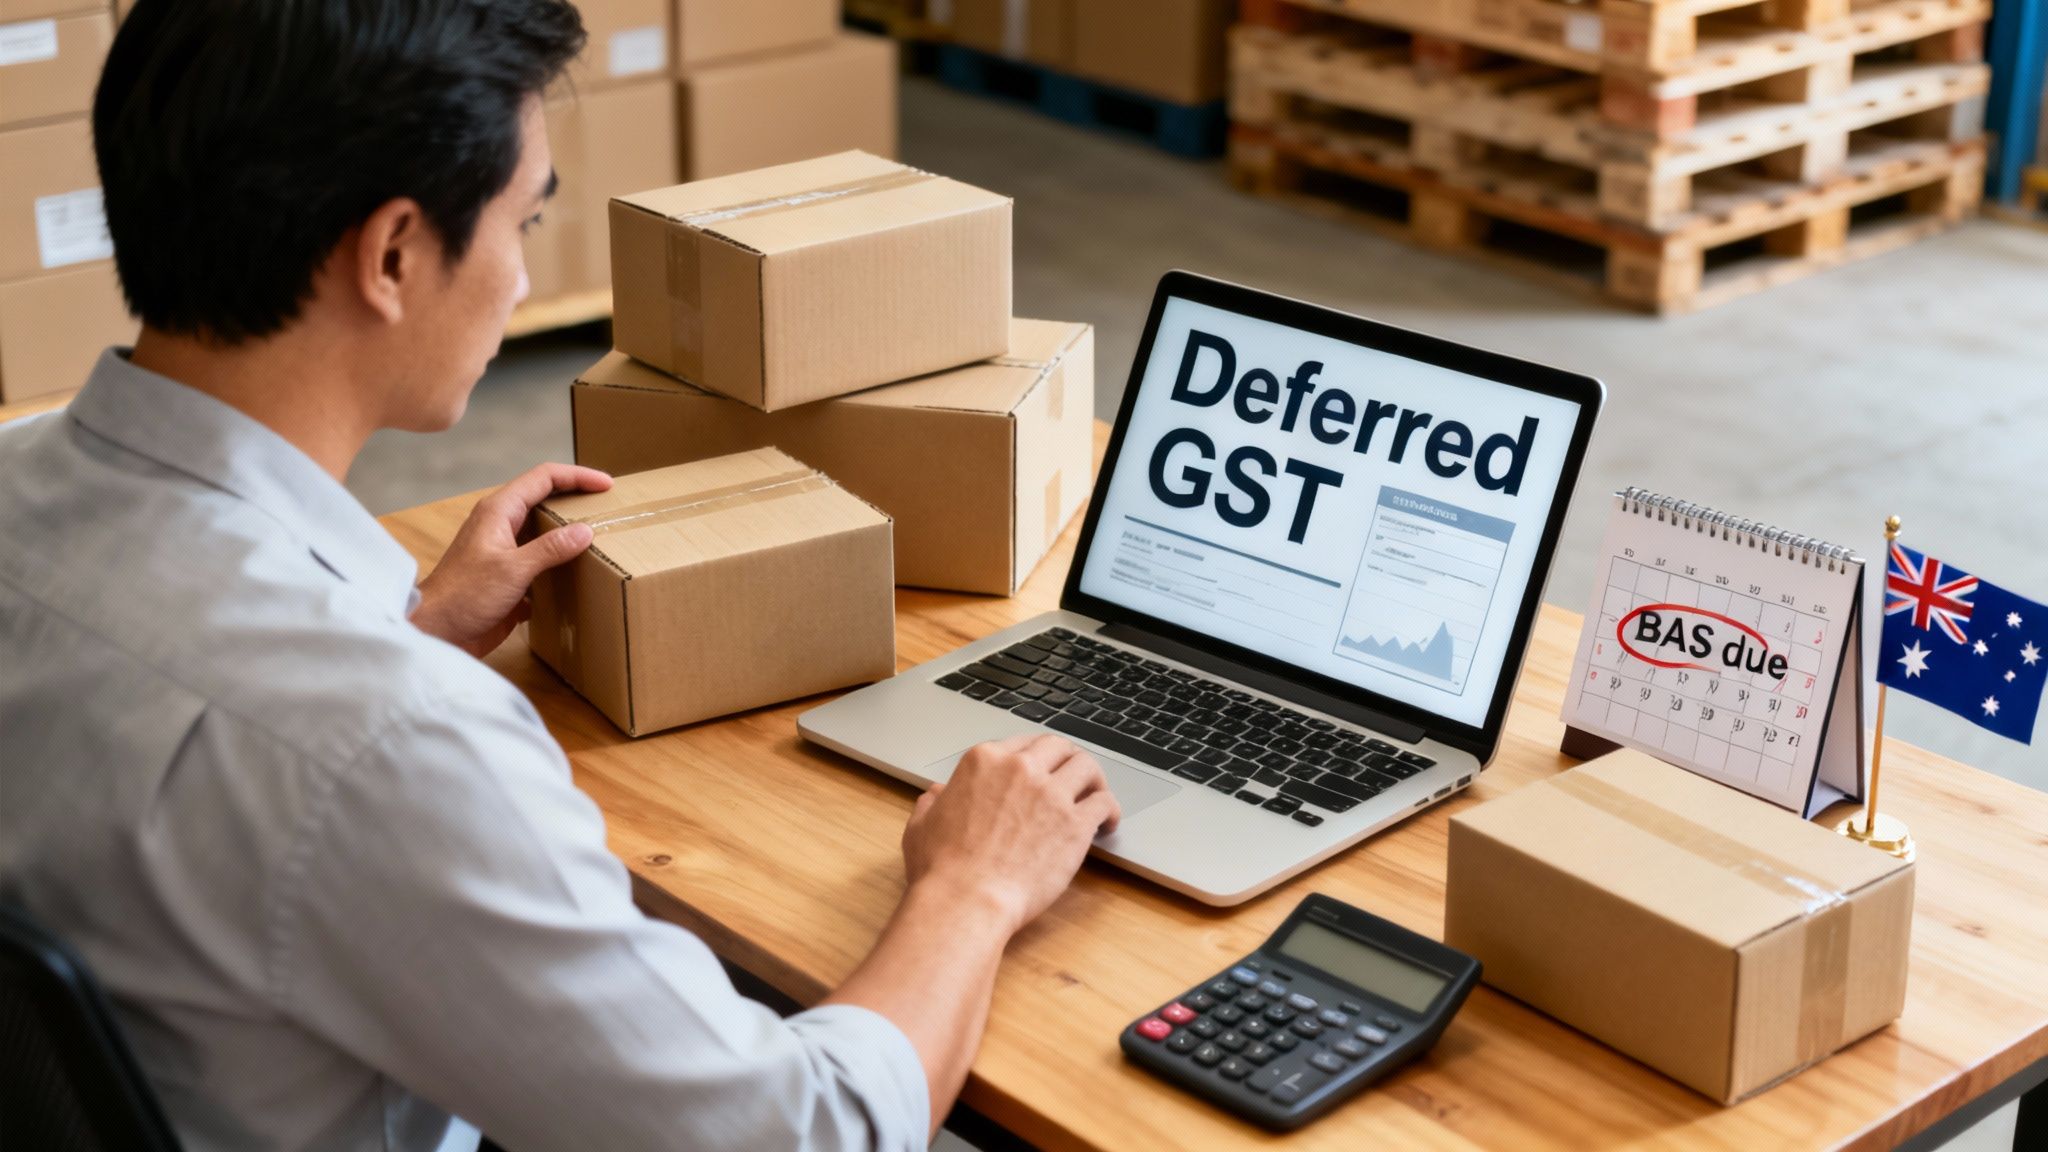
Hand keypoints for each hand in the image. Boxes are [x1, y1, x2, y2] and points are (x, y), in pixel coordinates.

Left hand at [411, 463, 612, 657]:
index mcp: (499, 511)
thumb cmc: (464, 596)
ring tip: (600, 538)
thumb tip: (585, 531)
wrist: (437, 631)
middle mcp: (501, 525)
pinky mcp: (508, 577)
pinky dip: (560, 561)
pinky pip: (540, 560)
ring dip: (569, 532)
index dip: (577, 476)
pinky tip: (578, 573)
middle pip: (544, 499)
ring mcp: (504, 551)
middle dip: (576, 500)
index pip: (544, 478)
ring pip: (543, 530)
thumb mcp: (512, 569)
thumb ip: (551, 548)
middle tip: (608, 508)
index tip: (607, 485)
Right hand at [901, 734, 1120, 936]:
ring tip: (1096, 794)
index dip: (1037, 757)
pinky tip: (1108, 822)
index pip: (1023, 744)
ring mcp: (1051, 794)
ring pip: (1087, 766)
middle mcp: (1021, 769)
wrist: (967, 900)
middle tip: (1074, 777)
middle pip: (1058, 747)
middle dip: (1068, 759)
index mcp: (985, 761)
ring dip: (1094, 779)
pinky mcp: (1075, 824)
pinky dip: (1110, 809)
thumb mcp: (922, 826)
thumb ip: (932, 804)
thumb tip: (935, 795)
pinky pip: (1104, 802)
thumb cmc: (942, 869)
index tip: (1043, 770)